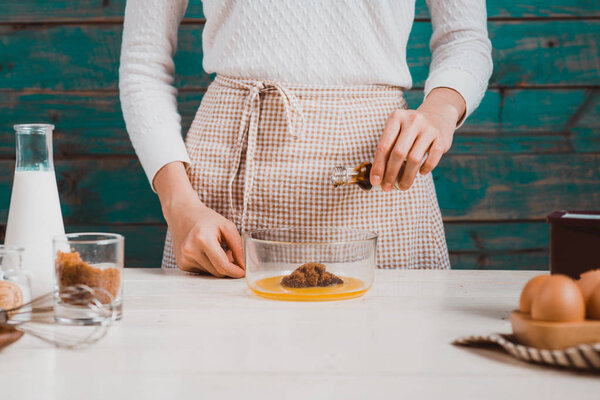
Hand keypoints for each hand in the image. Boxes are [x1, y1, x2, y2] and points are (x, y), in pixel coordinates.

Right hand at [154, 162, 244, 277]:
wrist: (182, 213)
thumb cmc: (207, 219)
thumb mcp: (227, 227)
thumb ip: (238, 246)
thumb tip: (245, 265)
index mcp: (203, 239)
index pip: (223, 266)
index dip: (236, 271)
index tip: (244, 272)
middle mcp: (190, 250)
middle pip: (217, 272)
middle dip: (229, 267)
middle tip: (232, 254)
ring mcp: (184, 258)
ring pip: (210, 273)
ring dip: (219, 265)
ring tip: (218, 249)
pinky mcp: (182, 264)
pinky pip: (202, 271)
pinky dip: (209, 265)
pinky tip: (207, 252)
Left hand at [370, 87, 465, 190]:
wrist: (438, 115)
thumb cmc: (411, 129)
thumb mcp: (398, 131)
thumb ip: (388, 149)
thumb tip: (378, 176)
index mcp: (396, 117)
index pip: (384, 146)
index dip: (378, 166)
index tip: (375, 181)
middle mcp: (412, 120)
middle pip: (398, 153)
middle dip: (390, 174)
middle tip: (386, 187)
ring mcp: (428, 129)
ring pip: (414, 159)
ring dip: (407, 177)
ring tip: (402, 186)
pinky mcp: (442, 138)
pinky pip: (431, 159)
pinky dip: (425, 169)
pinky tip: (421, 173)